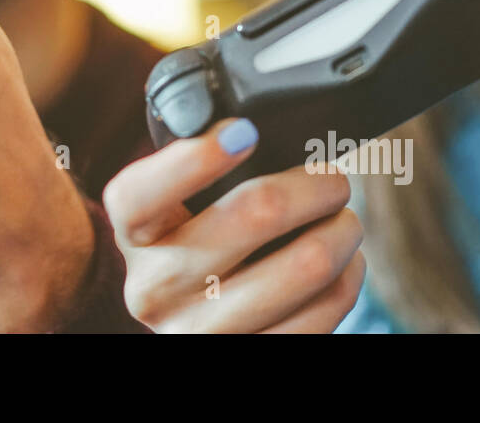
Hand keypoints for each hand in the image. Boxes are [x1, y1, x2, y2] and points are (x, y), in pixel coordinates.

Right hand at [103, 118, 364, 332]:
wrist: (186, 321)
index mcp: (132, 231)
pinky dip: (347, 280)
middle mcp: (154, 286)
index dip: (194, 158)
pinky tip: (343, 264)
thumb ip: (197, 161)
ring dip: (342, 232)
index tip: (244, 132)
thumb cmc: (192, 242)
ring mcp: (199, 332)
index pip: (142, 192)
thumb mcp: (174, 204)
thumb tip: (250, 123)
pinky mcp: (246, 355)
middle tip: (332, 179)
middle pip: (256, 213)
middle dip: (316, 184)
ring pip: (306, 265)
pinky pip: (323, 314)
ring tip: (343, 220)